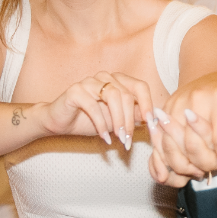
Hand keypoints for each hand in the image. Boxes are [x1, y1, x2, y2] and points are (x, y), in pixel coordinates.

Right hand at [39, 71, 155, 148]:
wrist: (60, 122)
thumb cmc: (90, 120)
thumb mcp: (117, 119)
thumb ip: (134, 116)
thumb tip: (156, 120)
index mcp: (118, 80)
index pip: (140, 87)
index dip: (148, 104)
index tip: (152, 123)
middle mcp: (105, 77)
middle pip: (127, 95)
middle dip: (130, 120)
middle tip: (129, 140)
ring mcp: (90, 81)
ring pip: (113, 97)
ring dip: (118, 121)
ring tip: (119, 139)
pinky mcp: (75, 90)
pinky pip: (93, 106)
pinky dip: (101, 124)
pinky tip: (105, 137)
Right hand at [147, 72, 216, 185]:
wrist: (215, 80)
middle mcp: (195, 99)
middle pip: (194, 146)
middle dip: (209, 164)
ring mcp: (176, 105)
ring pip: (174, 148)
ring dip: (188, 166)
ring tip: (202, 171)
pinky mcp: (165, 111)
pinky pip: (161, 143)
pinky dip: (169, 160)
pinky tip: (185, 167)